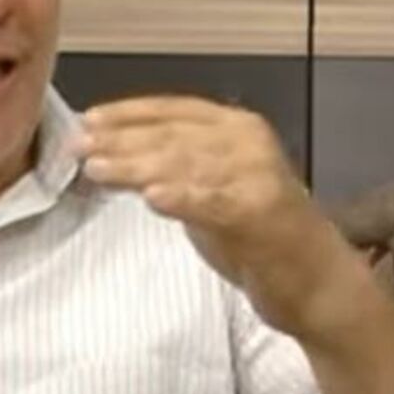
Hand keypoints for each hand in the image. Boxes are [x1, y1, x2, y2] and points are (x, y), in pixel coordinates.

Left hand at [76, 96, 362, 337]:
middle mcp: (248, 142)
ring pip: (185, 165)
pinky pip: (213, 202)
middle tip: (77, 147)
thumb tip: (110, 153)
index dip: (127, 114)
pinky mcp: (262, 212)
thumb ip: (172, 167)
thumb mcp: (208, 189)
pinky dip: (181, 197)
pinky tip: (150, 197)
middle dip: (120, 141)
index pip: (172, 110)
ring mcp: (257, 175)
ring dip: (136, 165)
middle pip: (172, 137)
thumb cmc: (256, 236)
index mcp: (236, 126)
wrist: (317, 282)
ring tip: (97, 168)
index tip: (87, 121)